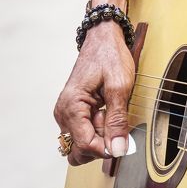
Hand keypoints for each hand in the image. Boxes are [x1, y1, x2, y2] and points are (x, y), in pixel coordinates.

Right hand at [54, 21, 134, 165]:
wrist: (103, 38)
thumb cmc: (110, 56)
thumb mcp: (120, 86)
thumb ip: (118, 120)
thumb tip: (118, 149)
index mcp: (71, 106)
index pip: (85, 145)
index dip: (106, 149)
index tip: (123, 142)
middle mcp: (63, 113)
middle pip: (79, 149)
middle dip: (101, 142)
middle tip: (114, 122)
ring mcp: (67, 114)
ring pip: (82, 143)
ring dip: (100, 135)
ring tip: (110, 112)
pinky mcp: (73, 112)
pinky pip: (84, 132)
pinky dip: (98, 128)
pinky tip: (106, 111)